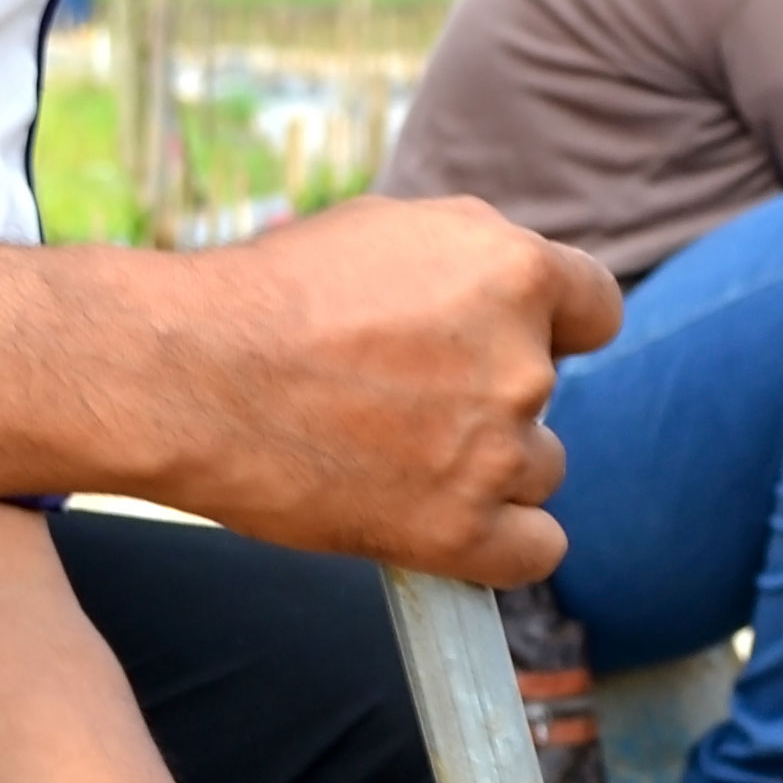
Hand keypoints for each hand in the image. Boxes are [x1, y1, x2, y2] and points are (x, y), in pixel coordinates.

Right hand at [165, 196, 623, 577]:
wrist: (185, 375)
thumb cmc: (269, 295)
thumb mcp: (392, 231)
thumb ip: (473, 260)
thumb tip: (519, 289)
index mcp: (514, 271)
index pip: (596, 308)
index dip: (552, 325)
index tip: (511, 340)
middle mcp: (522, 364)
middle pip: (548, 394)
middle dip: (493, 394)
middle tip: (404, 397)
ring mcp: (495, 453)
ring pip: (540, 470)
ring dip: (488, 467)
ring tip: (396, 451)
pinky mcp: (460, 531)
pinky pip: (537, 550)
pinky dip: (502, 543)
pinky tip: (450, 522)